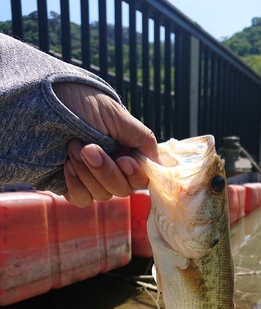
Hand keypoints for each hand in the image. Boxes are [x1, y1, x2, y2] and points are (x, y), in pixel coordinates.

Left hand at [54, 82, 157, 206]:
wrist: (42, 101)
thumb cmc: (82, 102)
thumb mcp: (117, 115)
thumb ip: (142, 139)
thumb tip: (163, 164)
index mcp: (127, 152)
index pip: (141, 178)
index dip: (135, 174)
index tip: (124, 159)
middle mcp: (113, 168)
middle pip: (122, 190)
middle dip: (106, 171)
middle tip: (88, 147)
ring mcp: (92, 178)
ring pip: (102, 195)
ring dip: (88, 173)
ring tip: (72, 147)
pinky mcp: (72, 185)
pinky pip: (82, 199)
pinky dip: (76, 184)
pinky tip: (67, 164)